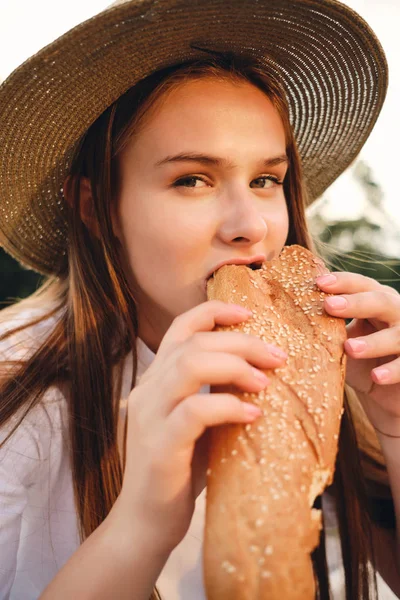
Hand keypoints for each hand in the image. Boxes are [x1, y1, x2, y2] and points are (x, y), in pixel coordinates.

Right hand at [116, 300, 286, 553]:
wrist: (146, 521)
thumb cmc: (179, 467)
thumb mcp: (196, 421)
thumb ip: (212, 391)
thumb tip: (258, 371)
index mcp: (156, 378)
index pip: (180, 327)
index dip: (214, 311)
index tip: (249, 313)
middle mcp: (148, 389)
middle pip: (194, 342)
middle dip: (241, 342)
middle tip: (277, 356)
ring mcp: (151, 416)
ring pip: (190, 365)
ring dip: (235, 367)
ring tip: (265, 382)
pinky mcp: (160, 446)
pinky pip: (195, 411)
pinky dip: (228, 406)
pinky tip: (252, 415)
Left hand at [316, 272, 399, 435]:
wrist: (387, 394)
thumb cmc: (360, 360)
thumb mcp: (341, 339)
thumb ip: (325, 325)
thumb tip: (280, 310)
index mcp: (377, 300)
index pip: (362, 284)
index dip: (342, 282)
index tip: (318, 282)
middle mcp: (397, 313)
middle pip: (381, 301)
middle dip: (356, 302)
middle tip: (329, 306)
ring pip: (397, 334)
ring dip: (373, 341)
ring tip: (349, 348)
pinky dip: (393, 370)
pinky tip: (376, 377)